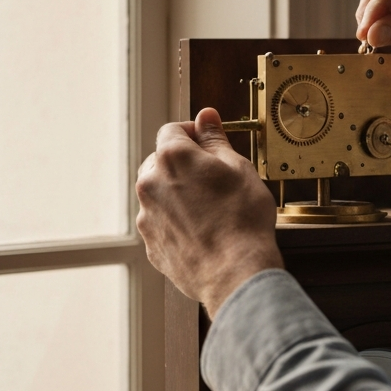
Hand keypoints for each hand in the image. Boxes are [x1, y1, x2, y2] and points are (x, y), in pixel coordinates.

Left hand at [136, 108, 283, 315]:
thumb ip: (215, 139)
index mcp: (172, 158)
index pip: (172, 130)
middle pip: (160, 161)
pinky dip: (178, 221)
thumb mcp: (239, 168)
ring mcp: (148, 216)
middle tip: (214, 178)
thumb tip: (206, 117)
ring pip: (160, 194)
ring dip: (179, 194)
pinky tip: (204, 230)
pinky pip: (162, 222)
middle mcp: (151, 184)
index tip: (208, 142)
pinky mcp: (151, 244)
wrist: (236, 273)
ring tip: (211, 209)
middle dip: (184, 164)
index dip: (192, 133)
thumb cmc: (242, 221)